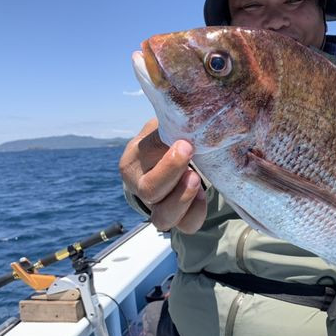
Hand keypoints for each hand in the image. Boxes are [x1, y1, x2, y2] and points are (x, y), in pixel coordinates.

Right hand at [118, 118, 206, 232]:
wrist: (175, 160)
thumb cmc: (168, 139)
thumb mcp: (162, 126)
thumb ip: (169, 121)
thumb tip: (186, 109)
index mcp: (132, 162)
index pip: (142, 160)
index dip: (164, 153)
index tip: (185, 141)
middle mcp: (139, 188)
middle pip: (148, 191)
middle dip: (171, 173)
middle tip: (190, 152)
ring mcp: (157, 207)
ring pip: (162, 218)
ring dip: (181, 199)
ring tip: (196, 178)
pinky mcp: (178, 218)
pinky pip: (186, 226)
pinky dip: (196, 213)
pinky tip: (203, 194)